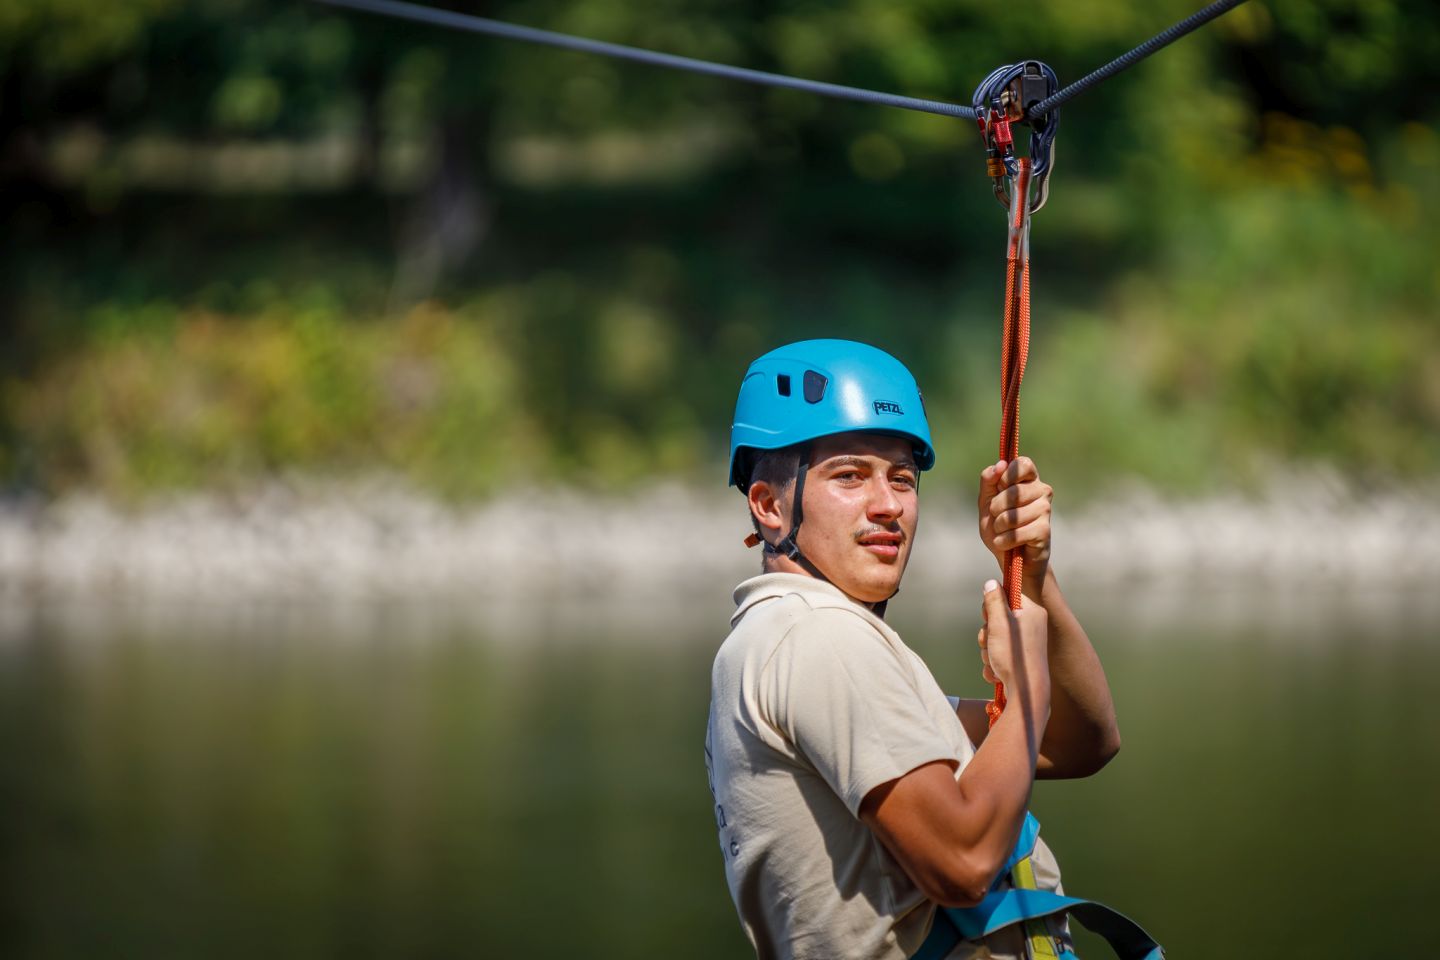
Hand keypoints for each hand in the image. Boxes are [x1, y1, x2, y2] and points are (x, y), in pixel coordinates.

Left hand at [977, 457, 1052, 585]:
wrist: (1009, 557)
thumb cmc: (999, 526)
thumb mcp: (986, 502)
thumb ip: (989, 481)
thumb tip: (1000, 465)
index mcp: (1028, 479)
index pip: (1023, 464)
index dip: (1007, 476)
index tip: (1000, 487)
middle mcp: (1042, 491)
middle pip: (1014, 491)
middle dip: (996, 508)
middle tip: (997, 517)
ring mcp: (1045, 510)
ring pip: (1013, 515)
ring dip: (999, 527)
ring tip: (1002, 531)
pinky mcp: (1044, 530)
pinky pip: (1017, 533)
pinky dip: (1004, 540)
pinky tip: (1006, 543)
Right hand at [977, 579, 1048, 692]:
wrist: (1027, 694)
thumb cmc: (1015, 657)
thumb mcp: (999, 623)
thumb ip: (994, 601)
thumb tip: (991, 583)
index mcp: (1032, 612)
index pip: (1009, 594)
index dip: (993, 605)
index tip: (989, 616)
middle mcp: (1032, 625)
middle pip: (999, 617)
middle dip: (988, 632)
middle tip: (989, 642)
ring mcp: (1027, 644)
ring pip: (996, 637)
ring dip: (989, 650)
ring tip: (994, 661)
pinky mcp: (1021, 659)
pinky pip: (1000, 653)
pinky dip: (994, 662)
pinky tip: (996, 672)